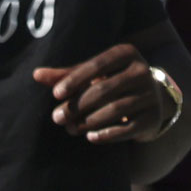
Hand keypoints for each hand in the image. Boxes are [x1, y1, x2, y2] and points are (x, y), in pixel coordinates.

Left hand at [34, 43, 165, 143]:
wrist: (153, 98)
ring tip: (71, 128)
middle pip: (105, 89)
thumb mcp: (93, 74)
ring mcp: (150, 95)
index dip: (76, 79)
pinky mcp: (153, 117)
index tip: (56, 94)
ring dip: (88, 121)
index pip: (98, 64)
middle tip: (57, 117)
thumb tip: (36, 75)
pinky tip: (90, 137)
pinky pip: (128, 128)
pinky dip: (107, 134)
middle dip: (77, 105)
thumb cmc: (113, 82)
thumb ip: (67, 75)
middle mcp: (143, 71)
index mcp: (127, 54)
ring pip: (116, 110)